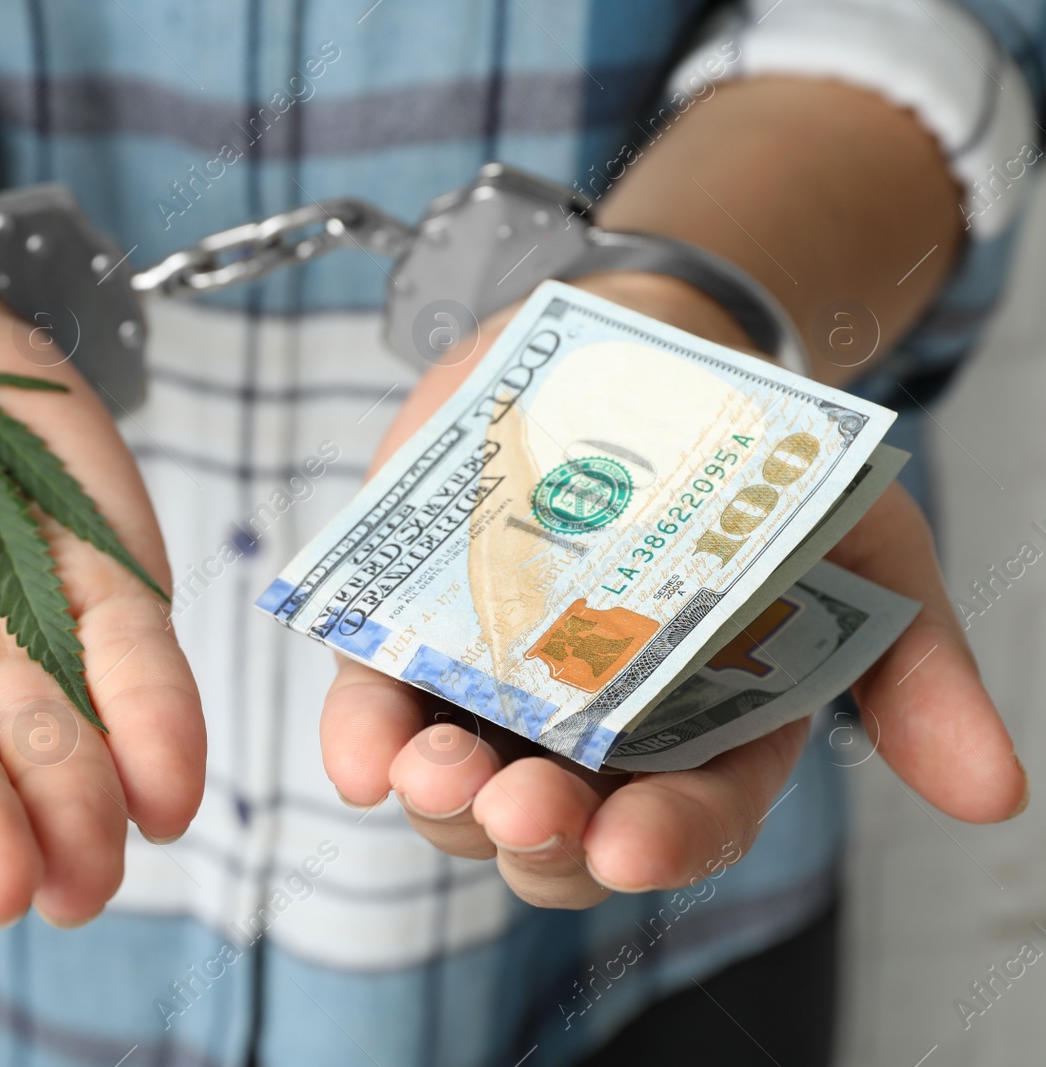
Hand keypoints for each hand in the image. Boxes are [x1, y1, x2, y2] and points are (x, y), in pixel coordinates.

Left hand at [320, 273, 1026, 909]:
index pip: (688, 819)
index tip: (627, 846)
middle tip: (518, 803)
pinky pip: (378, 703)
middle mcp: (593, 733)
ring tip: (435, 767)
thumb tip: (994, 793)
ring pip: (462, 787)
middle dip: (536, 833)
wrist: (639, 349)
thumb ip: (910, 667)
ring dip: (441, 797)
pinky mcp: (415, 630)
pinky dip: (361, 736)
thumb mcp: (854, 542)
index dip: (661, 844)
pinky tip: (358, 754)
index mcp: (703, 733)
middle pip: (561, 831)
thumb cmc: (755, 458)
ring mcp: (496, 687)